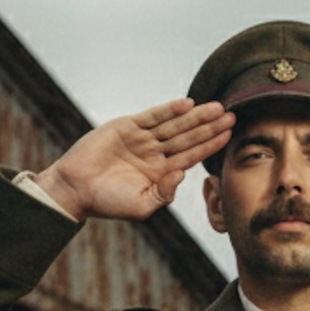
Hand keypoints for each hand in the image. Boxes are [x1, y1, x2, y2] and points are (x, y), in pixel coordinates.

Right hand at [36, 98, 235, 220]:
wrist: (77, 189)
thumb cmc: (108, 203)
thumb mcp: (142, 206)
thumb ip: (165, 193)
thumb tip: (182, 174)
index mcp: (161, 173)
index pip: (191, 156)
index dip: (210, 145)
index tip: (229, 135)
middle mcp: (155, 154)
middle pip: (188, 136)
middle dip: (210, 126)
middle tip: (232, 114)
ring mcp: (142, 139)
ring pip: (174, 125)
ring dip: (196, 116)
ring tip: (217, 107)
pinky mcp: (127, 127)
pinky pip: (153, 116)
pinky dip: (169, 110)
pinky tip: (187, 104)